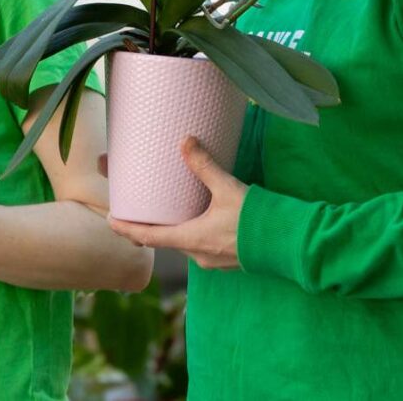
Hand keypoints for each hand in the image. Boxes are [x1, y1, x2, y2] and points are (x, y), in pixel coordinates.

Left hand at [106, 138, 246, 270]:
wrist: (291, 244)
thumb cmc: (258, 220)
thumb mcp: (228, 189)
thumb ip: (205, 166)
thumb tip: (186, 141)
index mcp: (192, 239)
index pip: (148, 237)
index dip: (127, 229)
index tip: (110, 221)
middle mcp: (198, 255)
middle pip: (164, 242)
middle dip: (148, 229)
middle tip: (135, 213)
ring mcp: (213, 260)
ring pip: (183, 245)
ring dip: (172, 232)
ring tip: (163, 215)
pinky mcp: (227, 259)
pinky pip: (200, 248)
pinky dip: (191, 235)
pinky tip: (196, 223)